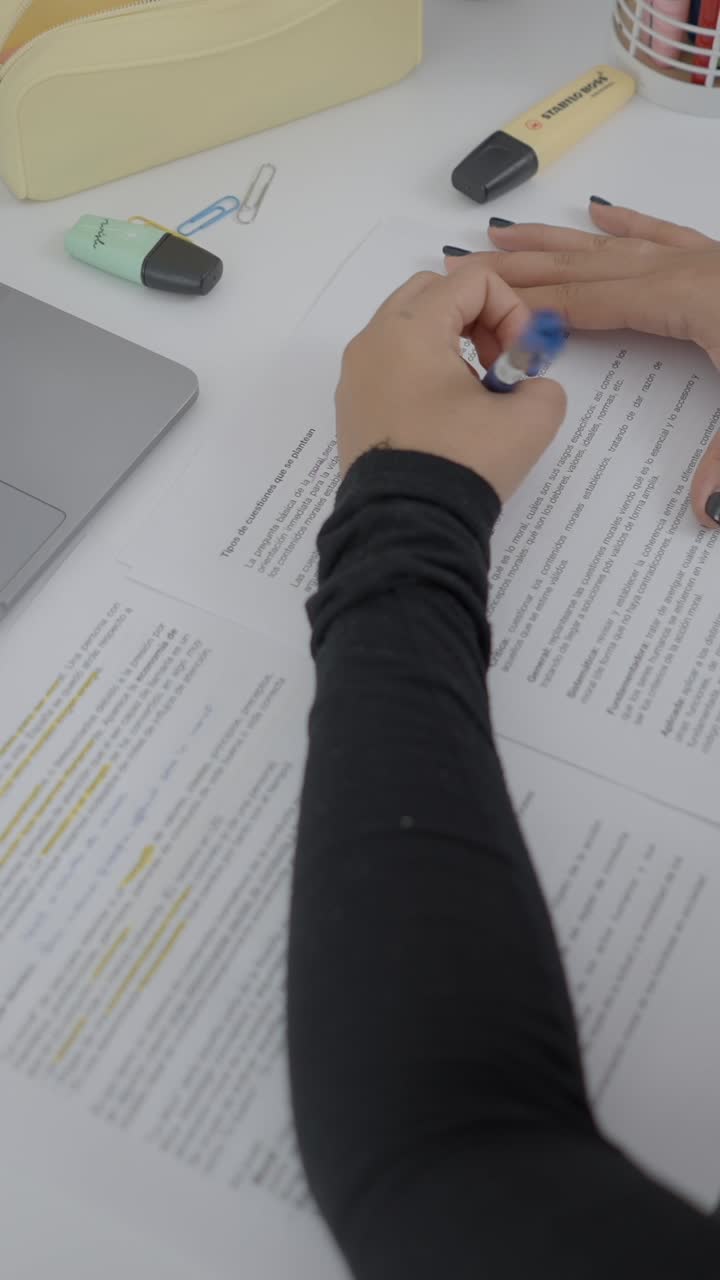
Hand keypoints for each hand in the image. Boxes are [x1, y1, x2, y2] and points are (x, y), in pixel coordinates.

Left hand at [335, 267, 565, 502]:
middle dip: (477, 318)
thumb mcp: (530, 419)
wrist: (406, 528)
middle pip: (433, 293)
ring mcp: (355, 375)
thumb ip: (544, 385)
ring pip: (409, 328)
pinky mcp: (352, 408)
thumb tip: (525, 388)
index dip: (512, 311)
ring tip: (474, 397)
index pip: (473, 280)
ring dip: (451, 345)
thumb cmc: (461, 463)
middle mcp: (372, 340)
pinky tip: (445, 418)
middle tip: (498, 366)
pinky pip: (390, 365)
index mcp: (410, 328)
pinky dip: (423, 373)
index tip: (519, 363)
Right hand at [446, 202, 719, 526]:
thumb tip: (706, 516)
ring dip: (562, 239)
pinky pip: (666, 234)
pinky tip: (606, 213)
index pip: (594, 302)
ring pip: (620, 243)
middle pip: (591, 264)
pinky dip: (631, 224)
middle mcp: (693, 270)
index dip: (535, 306)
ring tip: (510, 232)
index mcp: (692, 301)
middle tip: (470, 259)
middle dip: (527, 264)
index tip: (483, 307)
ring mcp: (709, 259)